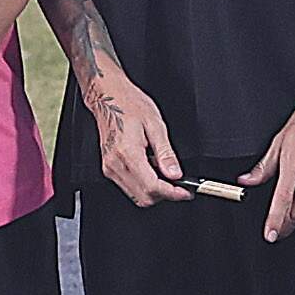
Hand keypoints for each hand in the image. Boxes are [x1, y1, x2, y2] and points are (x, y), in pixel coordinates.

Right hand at [79, 73, 190, 206]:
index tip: (185, 192)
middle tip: (178, 183)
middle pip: (144, 197)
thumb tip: (175, 174)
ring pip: (136, 196)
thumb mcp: (155, 125)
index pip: (152, 186)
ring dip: (154, 190)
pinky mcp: (108, 168)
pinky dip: (144, 184)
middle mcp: (115, 165)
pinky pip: (129, 187)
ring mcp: (110, 168)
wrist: (108, 97)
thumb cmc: (130, 105)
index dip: (172, 193)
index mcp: (128, 153)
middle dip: (164, 194)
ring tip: (161, 170)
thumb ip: (166, 153)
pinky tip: (149, 168)